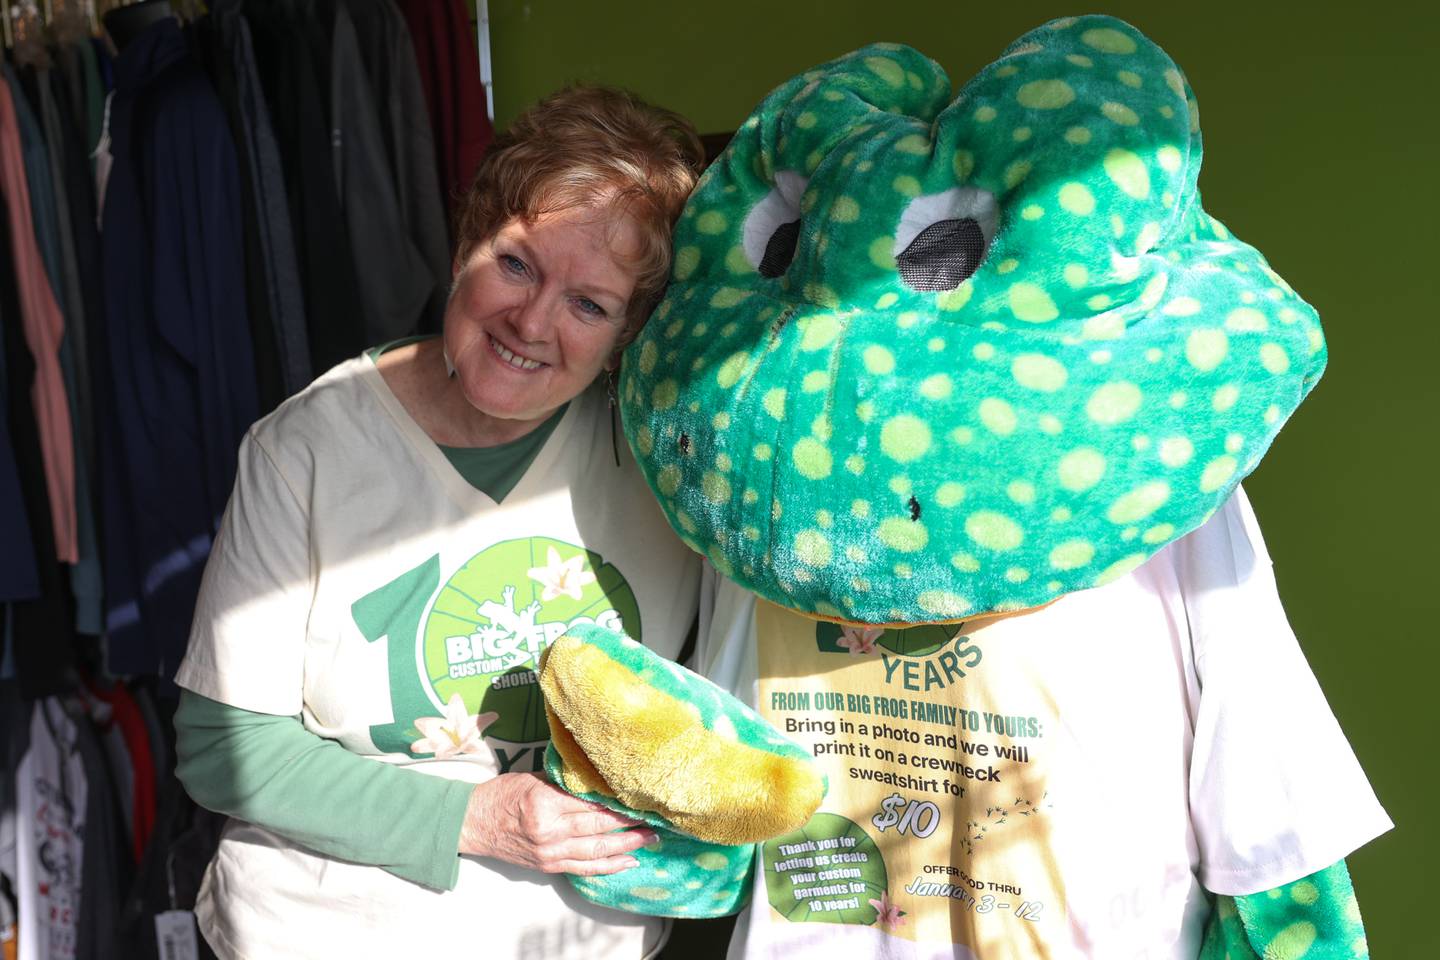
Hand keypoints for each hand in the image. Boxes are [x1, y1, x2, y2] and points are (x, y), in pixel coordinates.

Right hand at [458, 772, 654, 874]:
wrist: (474, 823)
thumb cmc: (502, 794)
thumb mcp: (533, 778)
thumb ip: (565, 782)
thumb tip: (600, 780)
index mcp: (544, 802)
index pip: (590, 802)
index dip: (618, 802)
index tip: (640, 798)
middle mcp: (549, 829)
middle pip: (598, 828)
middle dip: (630, 824)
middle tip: (655, 818)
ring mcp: (549, 851)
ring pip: (596, 851)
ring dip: (627, 846)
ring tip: (650, 839)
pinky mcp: (549, 865)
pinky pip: (584, 868)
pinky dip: (608, 867)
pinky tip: (628, 861)